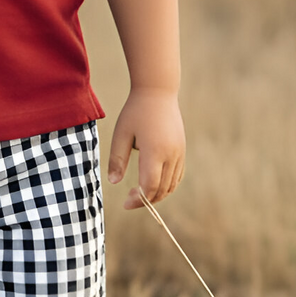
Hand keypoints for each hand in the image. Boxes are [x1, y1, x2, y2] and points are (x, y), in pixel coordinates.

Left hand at [106, 89, 184, 208]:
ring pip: (171, 185)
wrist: (158, 92)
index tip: (125, 203)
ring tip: (140, 195)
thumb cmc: (135, 112)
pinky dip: (166, 186)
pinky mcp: (182, 150)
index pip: (149, 186)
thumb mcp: (121, 134)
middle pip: (161, 190)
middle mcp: (171, 155)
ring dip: (157, 195)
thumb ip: (117, 159)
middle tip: (129, 201)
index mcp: (154, 151)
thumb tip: (113, 182)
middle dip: (146, 201)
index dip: (138, 200)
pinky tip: (153, 185)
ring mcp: (179, 153)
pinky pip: (177, 176)